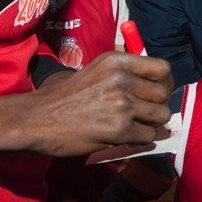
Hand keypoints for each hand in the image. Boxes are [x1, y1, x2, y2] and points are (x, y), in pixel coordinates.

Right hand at [29, 51, 172, 156]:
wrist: (37, 119)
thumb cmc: (64, 97)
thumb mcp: (94, 71)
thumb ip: (122, 72)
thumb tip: (152, 81)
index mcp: (116, 62)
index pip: (162, 68)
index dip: (164, 82)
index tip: (157, 92)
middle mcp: (122, 80)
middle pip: (163, 94)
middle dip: (157, 106)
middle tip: (145, 114)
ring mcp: (122, 105)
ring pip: (161, 116)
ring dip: (151, 124)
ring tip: (135, 126)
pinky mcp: (119, 130)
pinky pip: (148, 136)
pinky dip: (140, 139)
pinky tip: (126, 137)